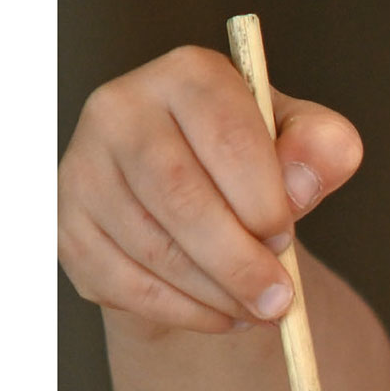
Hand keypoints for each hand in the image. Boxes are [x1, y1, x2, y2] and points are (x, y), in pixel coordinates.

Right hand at [58, 45, 362, 332]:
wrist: (190, 197)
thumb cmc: (250, 162)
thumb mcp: (299, 143)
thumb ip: (321, 149)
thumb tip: (304, 181)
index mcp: (186, 75)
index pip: (224, 134)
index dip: (262, 196)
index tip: (286, 238)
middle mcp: (120, 110)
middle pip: (179, 195)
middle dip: (238, 259)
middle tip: (279, 299)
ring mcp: (83, 169)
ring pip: (152, 247)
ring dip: (215, 293)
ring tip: (258, 310)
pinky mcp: (69, 228)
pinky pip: (125, 284)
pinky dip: (182, 312)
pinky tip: (221, 315)